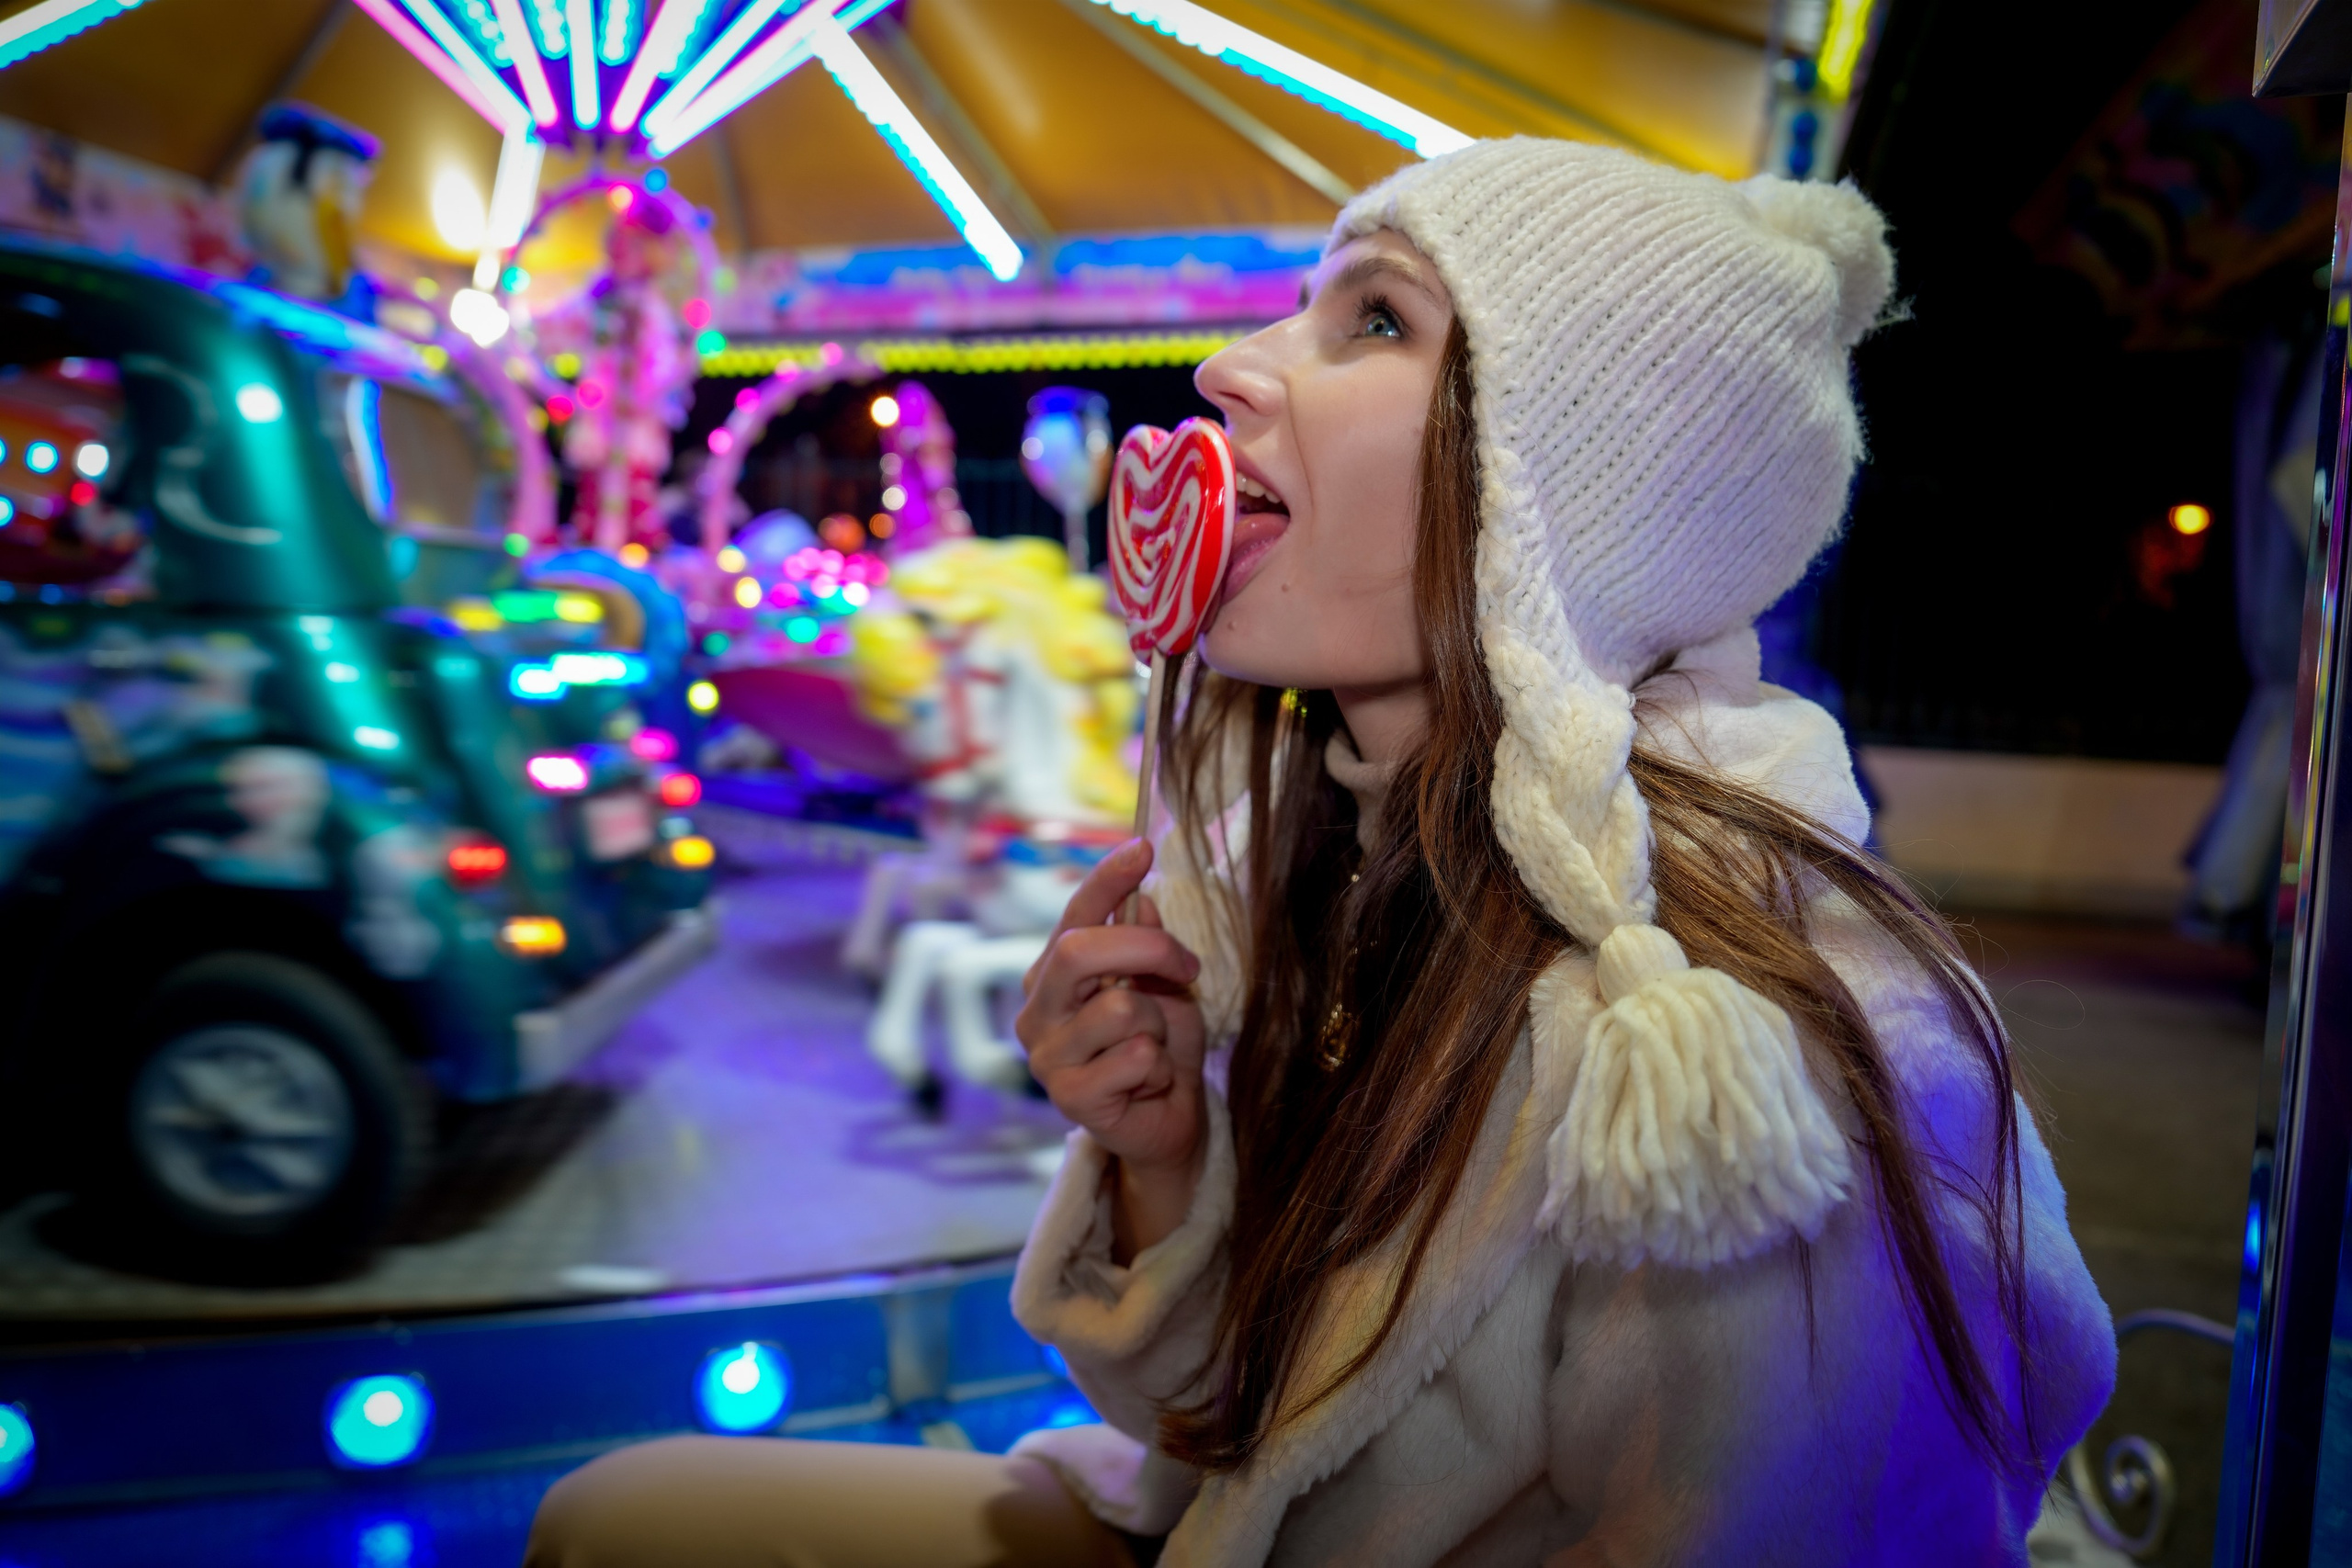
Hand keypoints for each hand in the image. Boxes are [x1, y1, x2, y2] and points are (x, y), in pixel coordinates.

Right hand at [1019, 840, 1206, 1256]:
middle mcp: (1038, 1009)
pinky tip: (1148, 1083)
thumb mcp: (1168, 988)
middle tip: (1187, 969)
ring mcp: (1047, 1056)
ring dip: (1158, 1026)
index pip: (1075, 915)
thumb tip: (1144, 902)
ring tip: (1154, 1048)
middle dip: (1146, 948)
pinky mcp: (1068, 1098)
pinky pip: (1136, 1058)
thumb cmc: (1162, 1047)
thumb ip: (1150, 949)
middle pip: (1078, 951)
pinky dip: (1160, 1067)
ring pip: (1120, 1008)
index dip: (1107, 879)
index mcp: (1056, 973)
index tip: (1143, 847)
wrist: (1170, 1122)